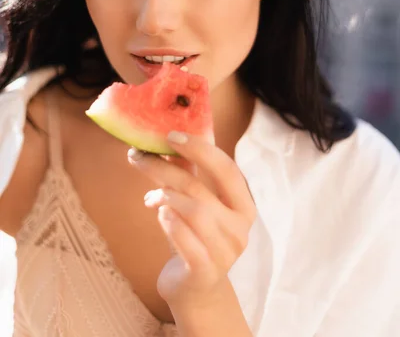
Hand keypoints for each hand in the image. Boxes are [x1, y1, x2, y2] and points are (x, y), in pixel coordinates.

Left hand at [127, 131, 256, 307]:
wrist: (196, 289)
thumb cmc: (196, 238)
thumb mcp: (196, 203)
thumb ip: (190, 174)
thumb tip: (167, 136)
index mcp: (243, 206)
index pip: (227, 169)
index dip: (200, 149)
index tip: (171, 135)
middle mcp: (240, 228)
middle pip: (200, 188)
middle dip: (165, 168)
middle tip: (138, 156)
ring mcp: (226, 252)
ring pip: (192, 210)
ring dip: (164, 197)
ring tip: (151, 198)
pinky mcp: (206, 271)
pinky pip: (184, 238)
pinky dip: (168, 221)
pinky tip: (159, 215)